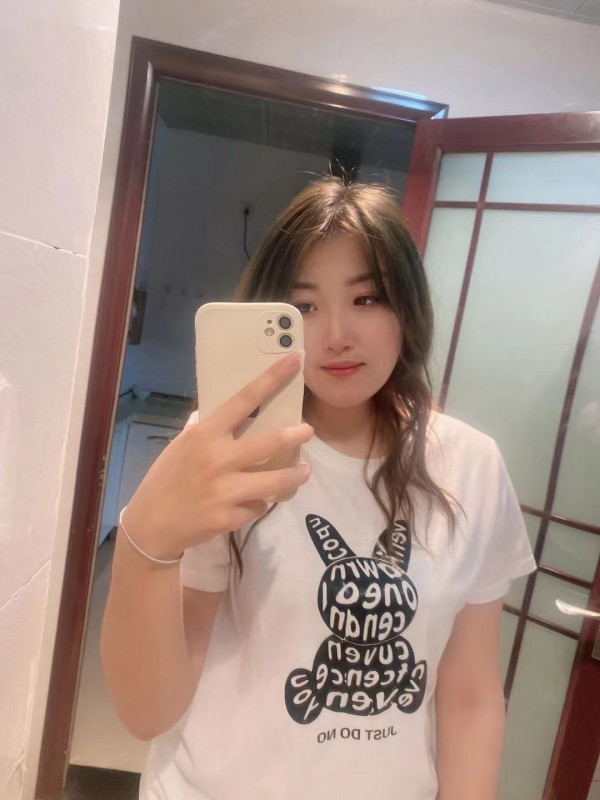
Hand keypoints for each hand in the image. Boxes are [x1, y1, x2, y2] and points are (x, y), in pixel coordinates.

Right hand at [122, 352, 312, 559]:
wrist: (151, 525)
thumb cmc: (167, 478)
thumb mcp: (182, 445)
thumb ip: (208, 430)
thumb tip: (234, 410)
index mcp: (205, 434)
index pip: (244, 399)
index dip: (272, 379)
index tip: (294, 361)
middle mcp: (217, 459)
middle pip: (269, 443)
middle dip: (295, 435)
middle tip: (308, 431)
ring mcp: (225, 490)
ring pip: (275, 481)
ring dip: (295, 475)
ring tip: (304, 471)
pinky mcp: (229, 518)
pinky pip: (257, 506)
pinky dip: (257, 504)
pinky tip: (249, 503)